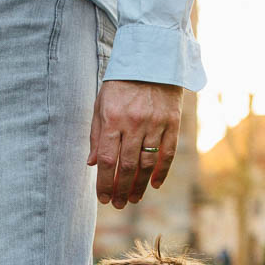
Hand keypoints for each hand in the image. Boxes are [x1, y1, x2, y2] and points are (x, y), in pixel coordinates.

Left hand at [87, 80, 182, 209]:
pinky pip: (167, 153)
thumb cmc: (121, 84)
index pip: (107, 160)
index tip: (104, 198)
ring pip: (147, 163)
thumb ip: (96, 134)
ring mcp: (155, 123)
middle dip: (121, 189)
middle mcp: (134, 123)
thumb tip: (92, 164)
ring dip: (139, 185)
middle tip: (118, 204)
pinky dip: (161, 172)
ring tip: (133, 199)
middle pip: (126, 166)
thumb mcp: (102, 104)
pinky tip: (154, 185)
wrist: (151, 59)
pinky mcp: (172, 123)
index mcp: (112, 118)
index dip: (104, 183)